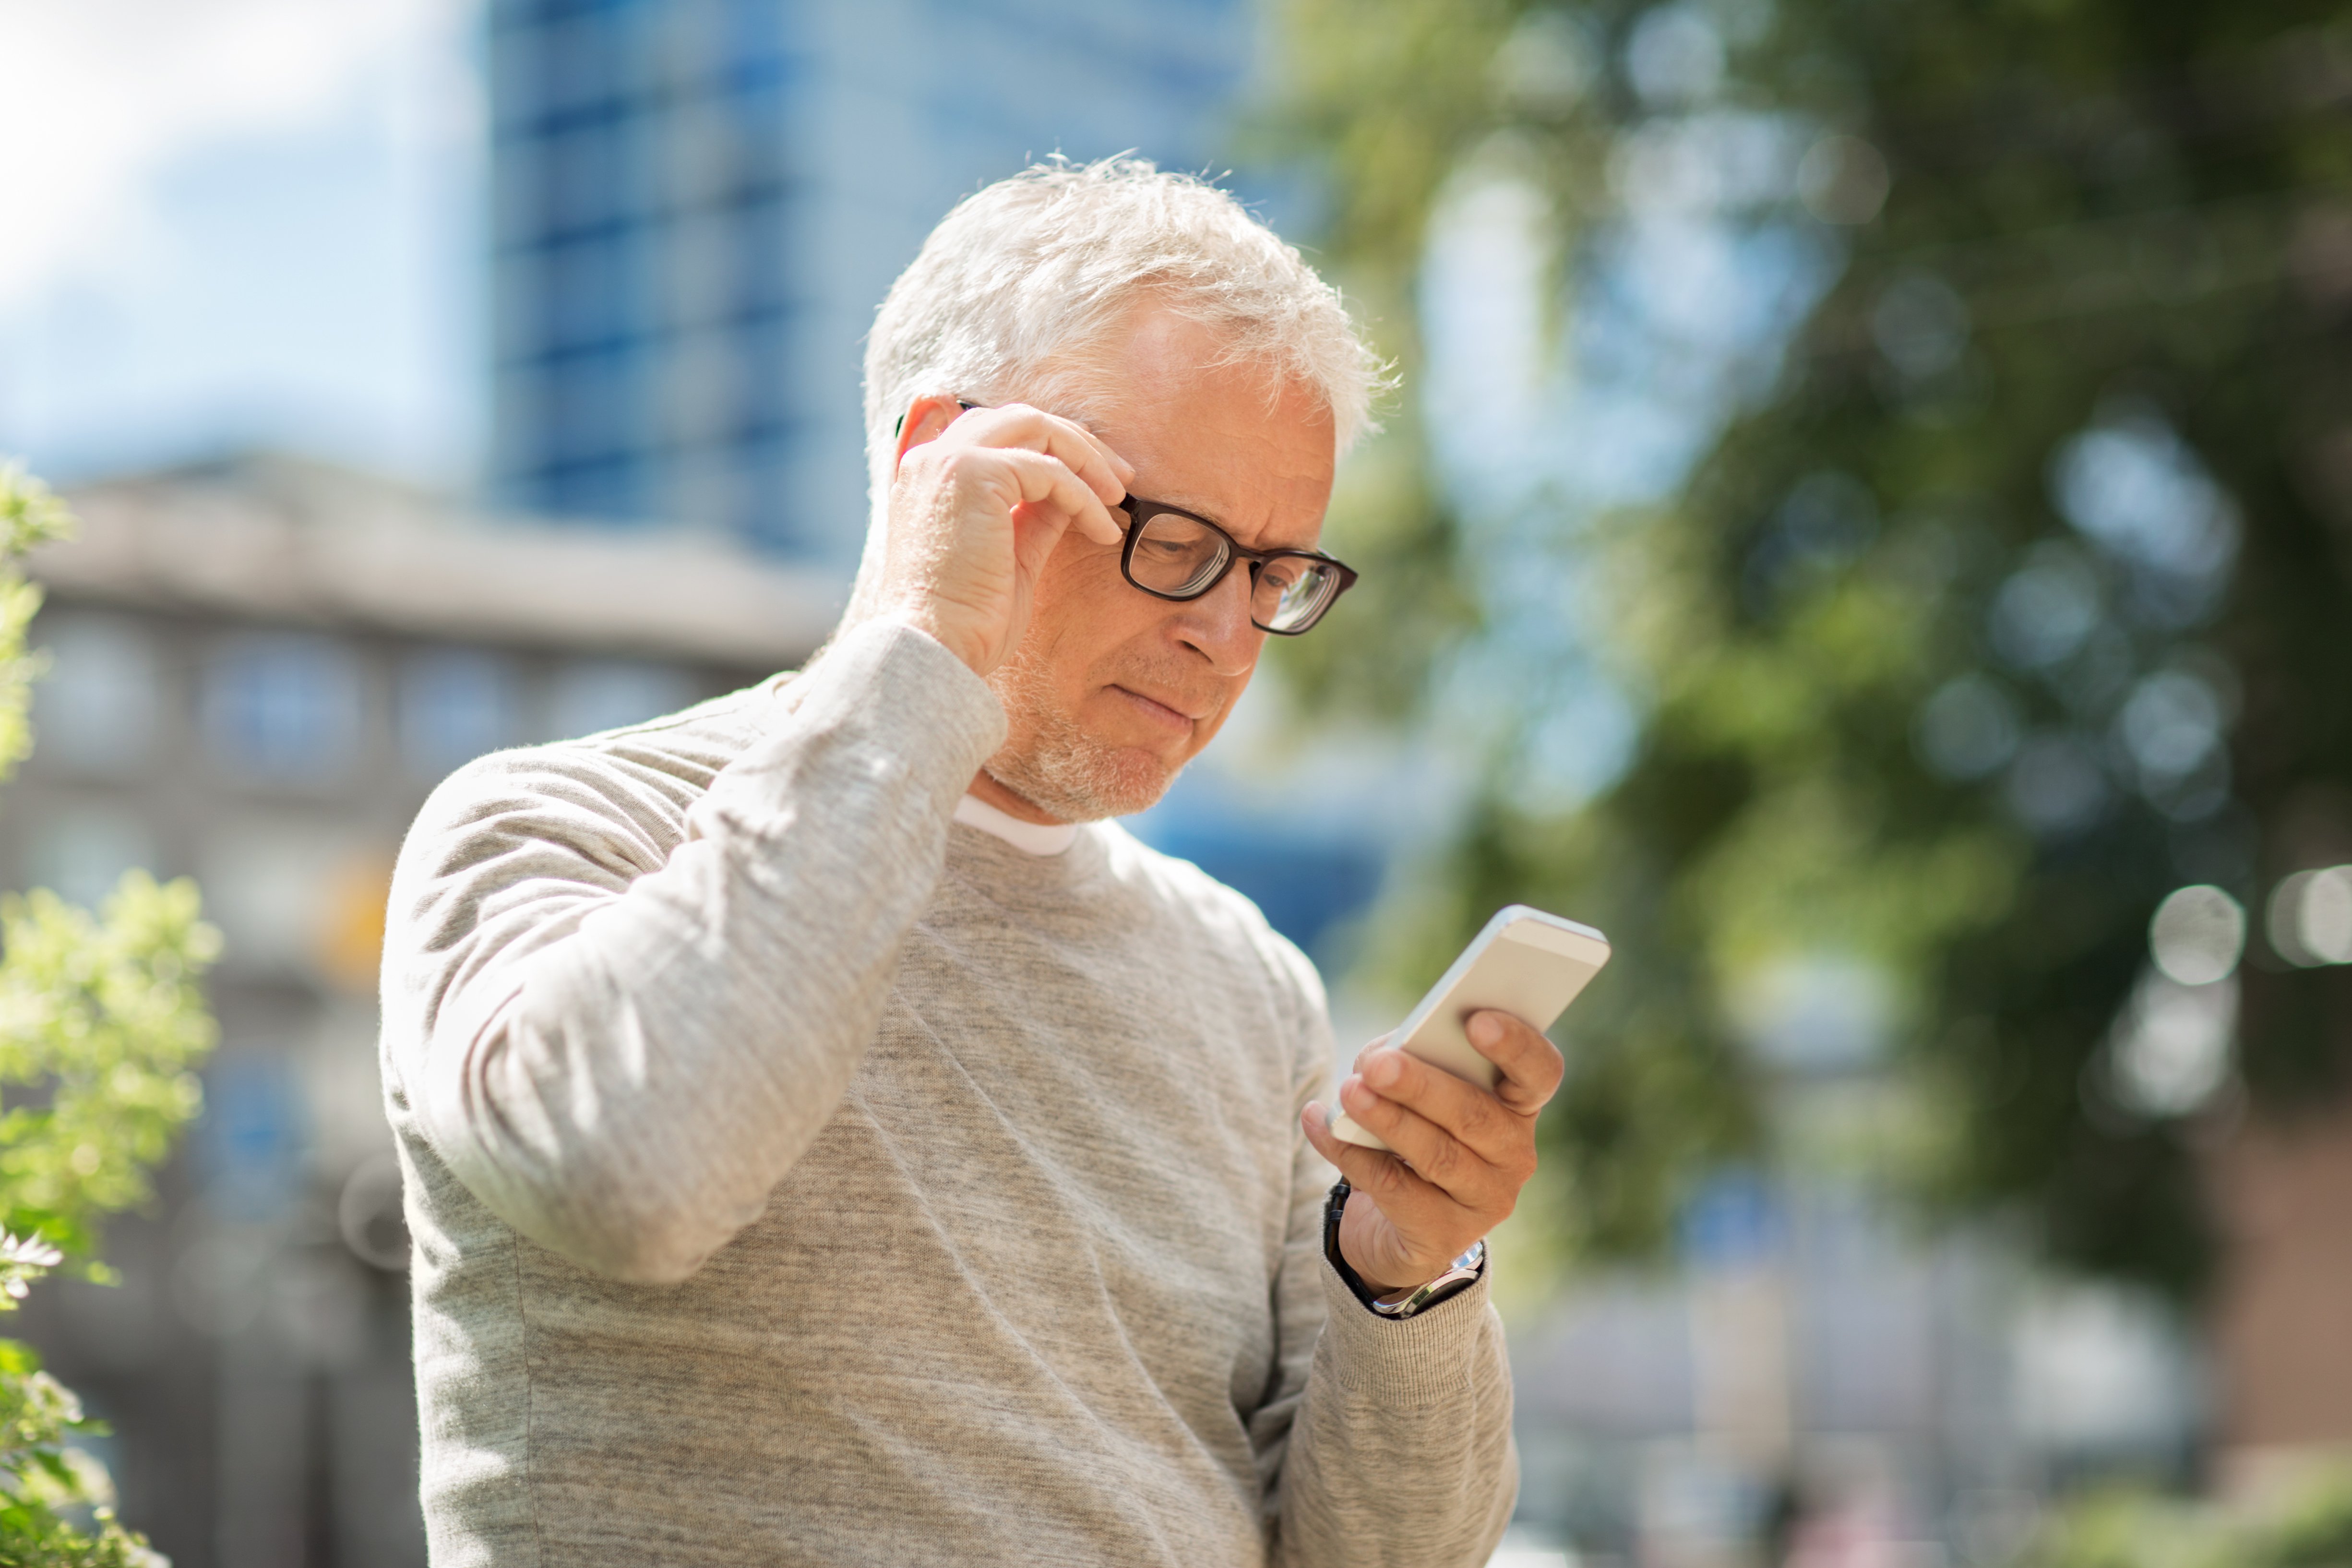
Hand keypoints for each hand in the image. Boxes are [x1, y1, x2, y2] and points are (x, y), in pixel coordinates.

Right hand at [853, 397, 1132, 675]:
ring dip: (1086, 459)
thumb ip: (1033, 517)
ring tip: (1118, 497)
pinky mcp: (973, 473)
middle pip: (1020, 419)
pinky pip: (1049, 470)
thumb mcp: (1010, 556)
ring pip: (1036, 427)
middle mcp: (932, 458)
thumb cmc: (967, 620)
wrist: (934, 648)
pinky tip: (1103, 530)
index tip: (1092, 475)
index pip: (997, 433)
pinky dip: (1084, 497)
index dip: (1049, 445)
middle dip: (1076, 442)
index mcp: (932, 477)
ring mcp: (949, 461)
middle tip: (1119, 478)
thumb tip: (1072, 497)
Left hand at [1302, 1011, 1564, 1295]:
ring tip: (1349, 1093)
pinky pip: (1393, 1189)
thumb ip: (1411, 1064)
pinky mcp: (1443, 1236)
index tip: (1477, 1020)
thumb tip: (1379, 1058)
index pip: (1539, 1072)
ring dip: (1387, 1120)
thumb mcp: (1419, 1094)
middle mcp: (1514, 1155)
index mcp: (1517, 1106)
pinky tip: (1320, 1125)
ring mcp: (1485, 1201)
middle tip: (1378, 1064)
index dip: (1516, 1046)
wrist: (1395, 1225)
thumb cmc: (1413, 1137)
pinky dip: (1350, 1153)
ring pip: (1437, 1155)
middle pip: (1474, 1114)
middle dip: (1422, 1086)